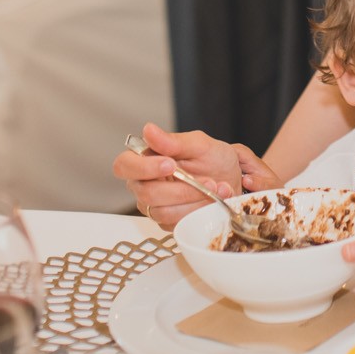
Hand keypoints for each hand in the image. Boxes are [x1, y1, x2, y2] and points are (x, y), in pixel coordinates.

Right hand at [111, 124, 248, 228]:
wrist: (230, 178)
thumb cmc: (212, 158)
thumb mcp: (199, 144)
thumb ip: (173, 141)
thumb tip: (148, 130)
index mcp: (144, 160)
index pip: (124, 166)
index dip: (143, 168)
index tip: (170, 164)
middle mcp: (143, 184)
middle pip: (146, 193)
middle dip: (181, 189)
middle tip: (208, 181)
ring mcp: (154, 205)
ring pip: (163, 211)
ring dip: (194, 201)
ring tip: (217, 188)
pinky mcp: (167, 222)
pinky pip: (176, 223)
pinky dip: (199, 212)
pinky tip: (213, 200)